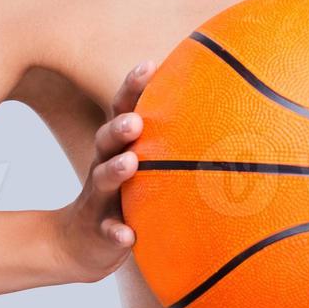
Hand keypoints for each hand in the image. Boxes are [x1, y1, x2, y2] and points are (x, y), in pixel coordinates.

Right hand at [53, 59, 153, 282]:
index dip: (132, 87)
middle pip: (107, 139)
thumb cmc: (125, 192)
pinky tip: (127, 236)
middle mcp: (104, 164)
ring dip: (115, 170)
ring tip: (130, 164)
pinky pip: (107, 230)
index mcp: (119, 146)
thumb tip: (226, 110)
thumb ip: (172, 139)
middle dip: (120, 127)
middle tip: (136, 120)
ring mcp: (98, 197)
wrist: (81, 242)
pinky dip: (115, 232)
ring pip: (102, 180)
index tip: (149, 65)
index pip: (123, 109)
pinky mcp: (98, 229)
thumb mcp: (144, 164)